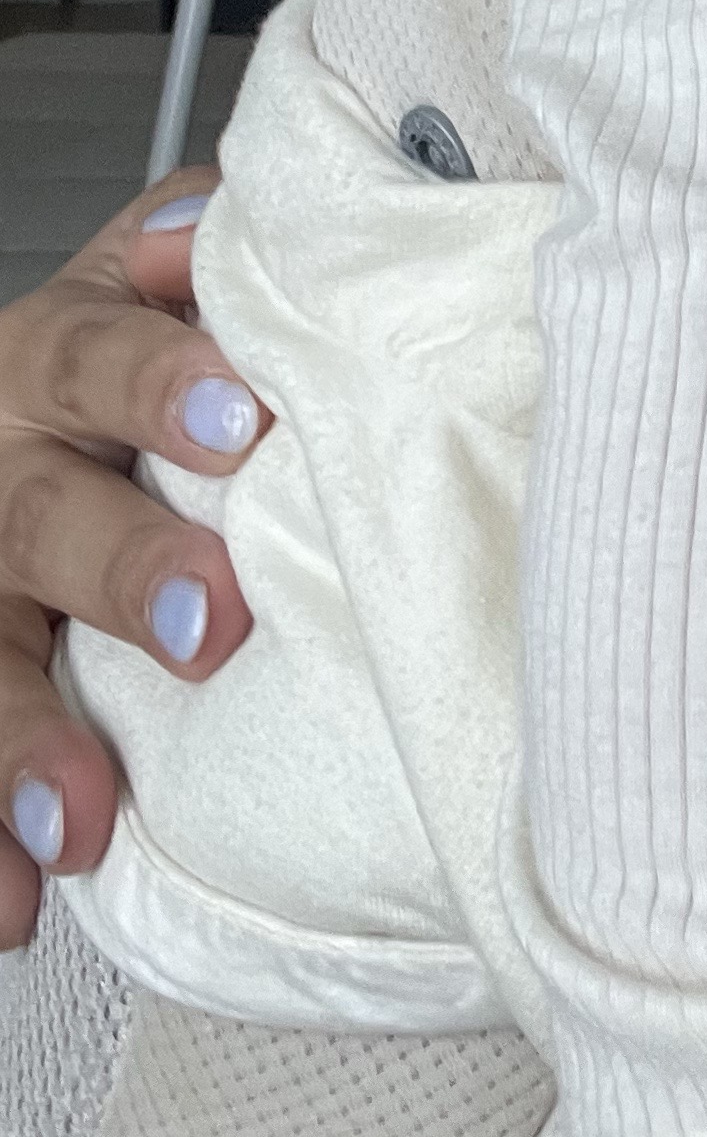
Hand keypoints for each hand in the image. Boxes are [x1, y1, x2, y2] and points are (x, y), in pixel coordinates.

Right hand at [0, 172, 269, 946]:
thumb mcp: (175, 278)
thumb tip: (253, 226)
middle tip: (212, 624)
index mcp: (62, 350)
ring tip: (82, 818)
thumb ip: (221, 257)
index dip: (161, 380)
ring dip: (24, 741)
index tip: (239, 420)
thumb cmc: (159, 347)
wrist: (39, 401)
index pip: (97, 351)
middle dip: (124, 572)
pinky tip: (13, 911)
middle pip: (41, 512)